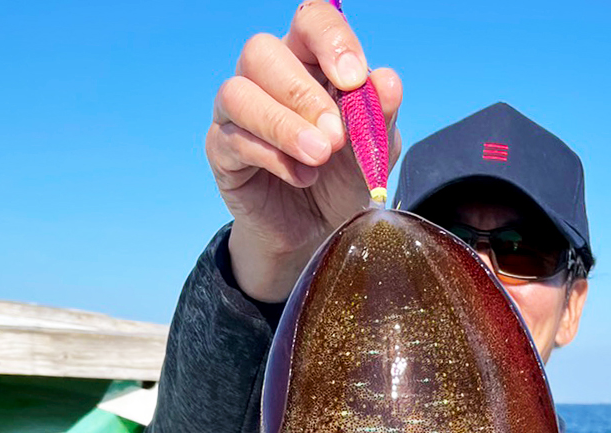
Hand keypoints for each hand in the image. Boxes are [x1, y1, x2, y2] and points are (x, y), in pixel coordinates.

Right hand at [205, 1, 402, 301]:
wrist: (317, 233)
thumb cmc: (342, 180)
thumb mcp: (372, 152)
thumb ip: (379, 117)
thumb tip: (388, 81)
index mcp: (308, 62)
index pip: (310, 21)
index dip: (330, 40)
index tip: (354, 79)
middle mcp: (266, 77)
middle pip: (262, 51)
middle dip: (303, 94)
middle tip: (336, 137)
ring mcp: (237, 111)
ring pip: (238, 93)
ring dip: (283, 126)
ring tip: (318, 157)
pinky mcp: (222, 149)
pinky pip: (233, 139)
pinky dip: (273, 158)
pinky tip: (302, 178)